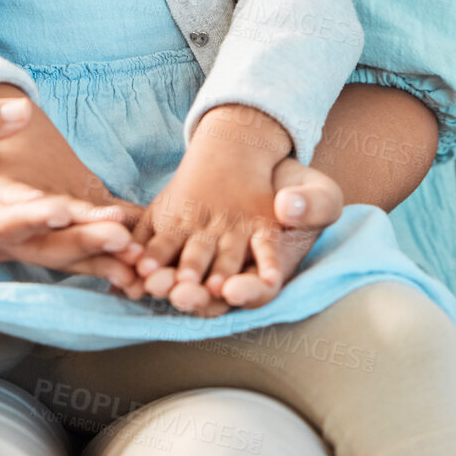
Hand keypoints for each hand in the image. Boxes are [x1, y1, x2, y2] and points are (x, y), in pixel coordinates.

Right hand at [0, 97, 144, 289]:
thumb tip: (20, 110)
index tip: (62, 208)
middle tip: (121, 237)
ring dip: (99, 257)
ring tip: (138, 255)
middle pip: (40, 248)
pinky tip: (135, 260)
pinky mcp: (33, 239)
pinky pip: (68, 252)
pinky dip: (100, 257)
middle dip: (80, 243)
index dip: (31, 218)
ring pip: (60, 257)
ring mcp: (15, 245)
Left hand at [128, 106, 342, 314]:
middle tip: (182, 295)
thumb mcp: (319, 192)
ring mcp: (205, 255)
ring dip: (168, 281)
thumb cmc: (297, 188)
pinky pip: (163, 248)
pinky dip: (149, 255)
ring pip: (187, 275)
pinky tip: (136, 261)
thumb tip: (289, 208)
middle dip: (198, 296)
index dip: (247, 291)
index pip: (260, 289)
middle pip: (215, 292)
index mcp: (272, 267)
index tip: (232, 289)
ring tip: (152, 282)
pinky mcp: (177, 231)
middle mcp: (236, 270)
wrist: (258, 159)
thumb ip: (314, 203)